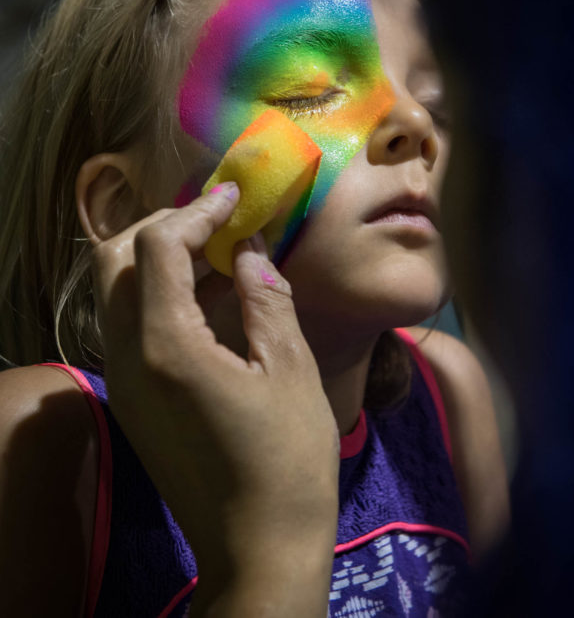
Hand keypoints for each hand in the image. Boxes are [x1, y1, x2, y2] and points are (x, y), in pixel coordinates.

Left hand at [92, 183, 338, 615]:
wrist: (258, 547)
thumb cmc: (287, 459)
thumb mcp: (288, 368)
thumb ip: (264, 296)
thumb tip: (249, 248)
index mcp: (166, 346)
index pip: (158, 247)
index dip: (198, 212)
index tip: (238, 198)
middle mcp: (127, 357)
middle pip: (113, 259)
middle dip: (162, 226)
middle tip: (216, 221)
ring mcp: (122, 380)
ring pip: (113, 290)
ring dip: (156, 257)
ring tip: (215, 250)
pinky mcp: (132, 398)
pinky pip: (127, 323)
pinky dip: (156, 292)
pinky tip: (207, 296)